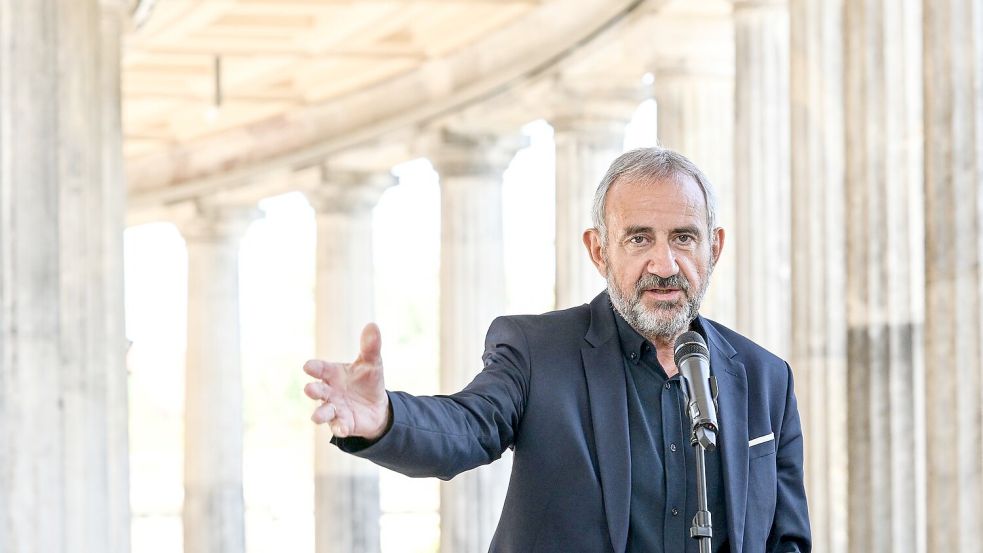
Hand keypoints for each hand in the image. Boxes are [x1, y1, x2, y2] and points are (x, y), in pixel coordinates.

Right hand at [303, 323, 390, 439]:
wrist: (376, 406)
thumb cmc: (367, 381)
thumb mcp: (372, 362)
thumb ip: (370, 346)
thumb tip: (372, 325)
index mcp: (332, 374)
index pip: (319, 369)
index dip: (314, 368)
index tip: (309, 366)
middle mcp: (329, 392)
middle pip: (316, 390)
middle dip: (313, 390)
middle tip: (310, 389)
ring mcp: (334, 408)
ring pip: (322, 412)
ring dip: (319, 413)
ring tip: (317, 416)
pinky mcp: (342, 423)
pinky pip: (338, 427)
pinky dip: (339, 428)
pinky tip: (342, 429)